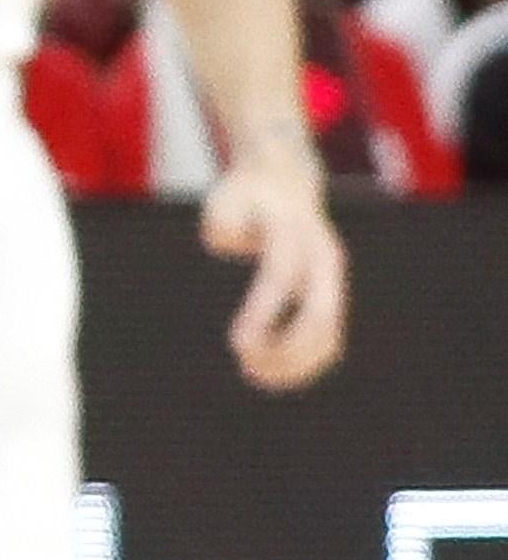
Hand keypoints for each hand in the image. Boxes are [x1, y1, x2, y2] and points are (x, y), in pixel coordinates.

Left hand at [200, 153, 348, 389]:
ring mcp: (333, 281)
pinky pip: (328, 339)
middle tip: (245, 366)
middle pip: (318, 316)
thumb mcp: (225, 199)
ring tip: (254, 376)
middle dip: (286, 350)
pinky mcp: (331, 296)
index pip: (281, 280)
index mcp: (295, 233)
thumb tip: (234, 244)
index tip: (237, 344)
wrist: (284, 183)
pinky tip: (271, 374)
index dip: (261, 314)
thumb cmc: (245, 197)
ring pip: (329, 335)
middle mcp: (323, 259)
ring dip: (295, 364)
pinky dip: (303, 362)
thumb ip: (225, 222)